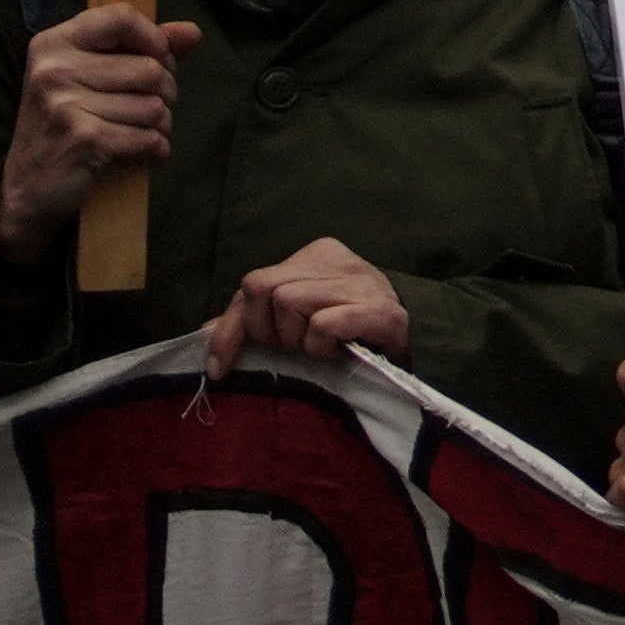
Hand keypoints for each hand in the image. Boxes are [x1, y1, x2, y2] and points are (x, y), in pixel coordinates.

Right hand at [0, 5, 197, 257]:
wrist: (26, 187)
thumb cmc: (67, 124)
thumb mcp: (90, 76)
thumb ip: (143, 49)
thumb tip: (193, 32)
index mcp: (53, 44)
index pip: (122, 17)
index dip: (155, 38)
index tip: (157, 59)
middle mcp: (54, 70)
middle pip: (151, 68)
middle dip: (164, 93)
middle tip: (142, 109)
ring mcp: (66, 105)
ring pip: (155, 106)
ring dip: (159, 126)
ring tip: (135, 133)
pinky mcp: (85, 140)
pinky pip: (151, 138)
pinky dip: (155, 150)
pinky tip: (137, 155)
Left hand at [205, 239, 412, 374]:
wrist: (423, 344)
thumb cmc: (350, 335)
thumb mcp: (297, 320)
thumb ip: (255, 319)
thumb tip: (202, 333)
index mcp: (316, 255)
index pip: (252, 283)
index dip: (231, 329)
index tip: (220, 368)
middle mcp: (338, 260)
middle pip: (263, 287)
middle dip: (268, 330)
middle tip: (293, 348)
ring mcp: (362, 282)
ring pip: (289, 302)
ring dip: (297, 340)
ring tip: (318, 349)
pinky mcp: (382, 311)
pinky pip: (323, 324)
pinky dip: (321, 346)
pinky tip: (338, 352)